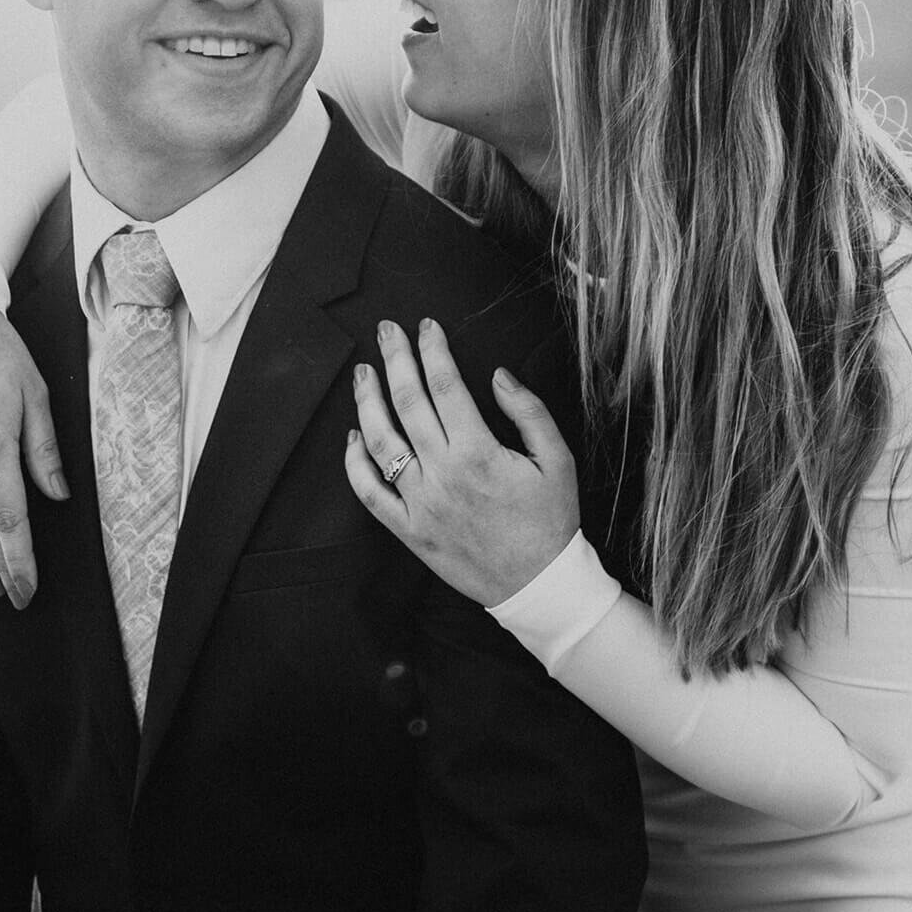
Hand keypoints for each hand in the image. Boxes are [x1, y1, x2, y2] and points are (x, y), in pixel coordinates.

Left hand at [345, 318, 580, 606]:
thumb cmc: (551, 520)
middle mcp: (442, 474)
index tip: (426, 327)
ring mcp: (420, 503)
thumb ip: (529, 412)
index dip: (432, 350)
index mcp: (478, 453)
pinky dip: (355, 464)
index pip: (445, 386)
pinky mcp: (409, 530)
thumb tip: (498, 376)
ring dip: (367, 402)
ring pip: (381, 442)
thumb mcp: (558, 460)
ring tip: (363, 373)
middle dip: (395, 359)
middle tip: (386, 330)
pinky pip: (370, 494)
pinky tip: (353, 437)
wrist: (539, 584)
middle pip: (408, 403)